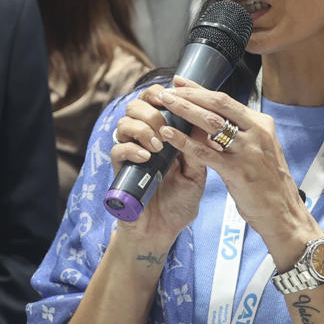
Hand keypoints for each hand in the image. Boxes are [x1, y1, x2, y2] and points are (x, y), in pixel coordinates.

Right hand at [108, 83, 212, 247]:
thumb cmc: (180, 202)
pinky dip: (131, 149)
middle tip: (165, 127)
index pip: (156, 100)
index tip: (174, 97)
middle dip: (151, 110)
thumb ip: (198, 148)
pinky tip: (146, 158)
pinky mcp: (120, 169)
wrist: (163, 231)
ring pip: (124, 123)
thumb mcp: (197, 173)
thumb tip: (206, 118)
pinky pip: (117, 149)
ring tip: (158, 147)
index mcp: (164, 134)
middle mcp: (144, 138)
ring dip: (142, 129)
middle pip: (136, 105)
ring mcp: (130, 152)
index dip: (162, 93)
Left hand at [154, 78, 310, 250]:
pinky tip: (168, 135)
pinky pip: (205, 152)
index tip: (179, 82)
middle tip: (166, 90)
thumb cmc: (267, 184)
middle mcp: (257, 132)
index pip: (226, 100)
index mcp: (261, 124)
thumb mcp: (259, 150)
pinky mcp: (238, 171)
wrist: (284, 214)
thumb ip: (239, 134)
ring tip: (164, 105)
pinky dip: (184, 141)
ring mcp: (248, 151)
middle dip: (189, 94)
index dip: (199, 89)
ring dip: (184, 111)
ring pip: (211, 123)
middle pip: (218, 104)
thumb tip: (211, 119)